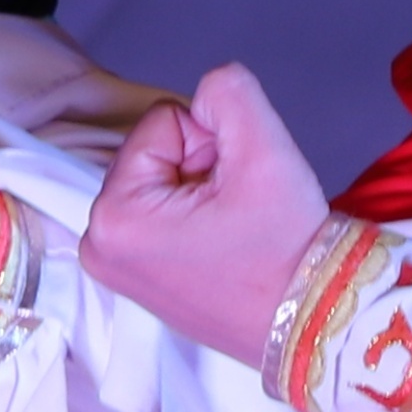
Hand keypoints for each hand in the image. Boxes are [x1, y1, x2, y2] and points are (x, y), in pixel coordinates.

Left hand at [82, 62, 338, 362]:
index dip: (210, 145)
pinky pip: (162, 215)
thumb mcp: (264, 147)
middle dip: (201, 170)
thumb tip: (207, 92)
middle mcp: (97, 244)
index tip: (235, 193)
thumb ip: (228, 92)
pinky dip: (193, 220)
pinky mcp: (135, 279)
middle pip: (156, 153)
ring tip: (231, 234)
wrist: (314, 319)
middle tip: (236, 216)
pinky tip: (221, 249)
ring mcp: (113, 267)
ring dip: (200, 194)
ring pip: (162, 180)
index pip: (163, 123)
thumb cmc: (286, 245)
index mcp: (113, 215)